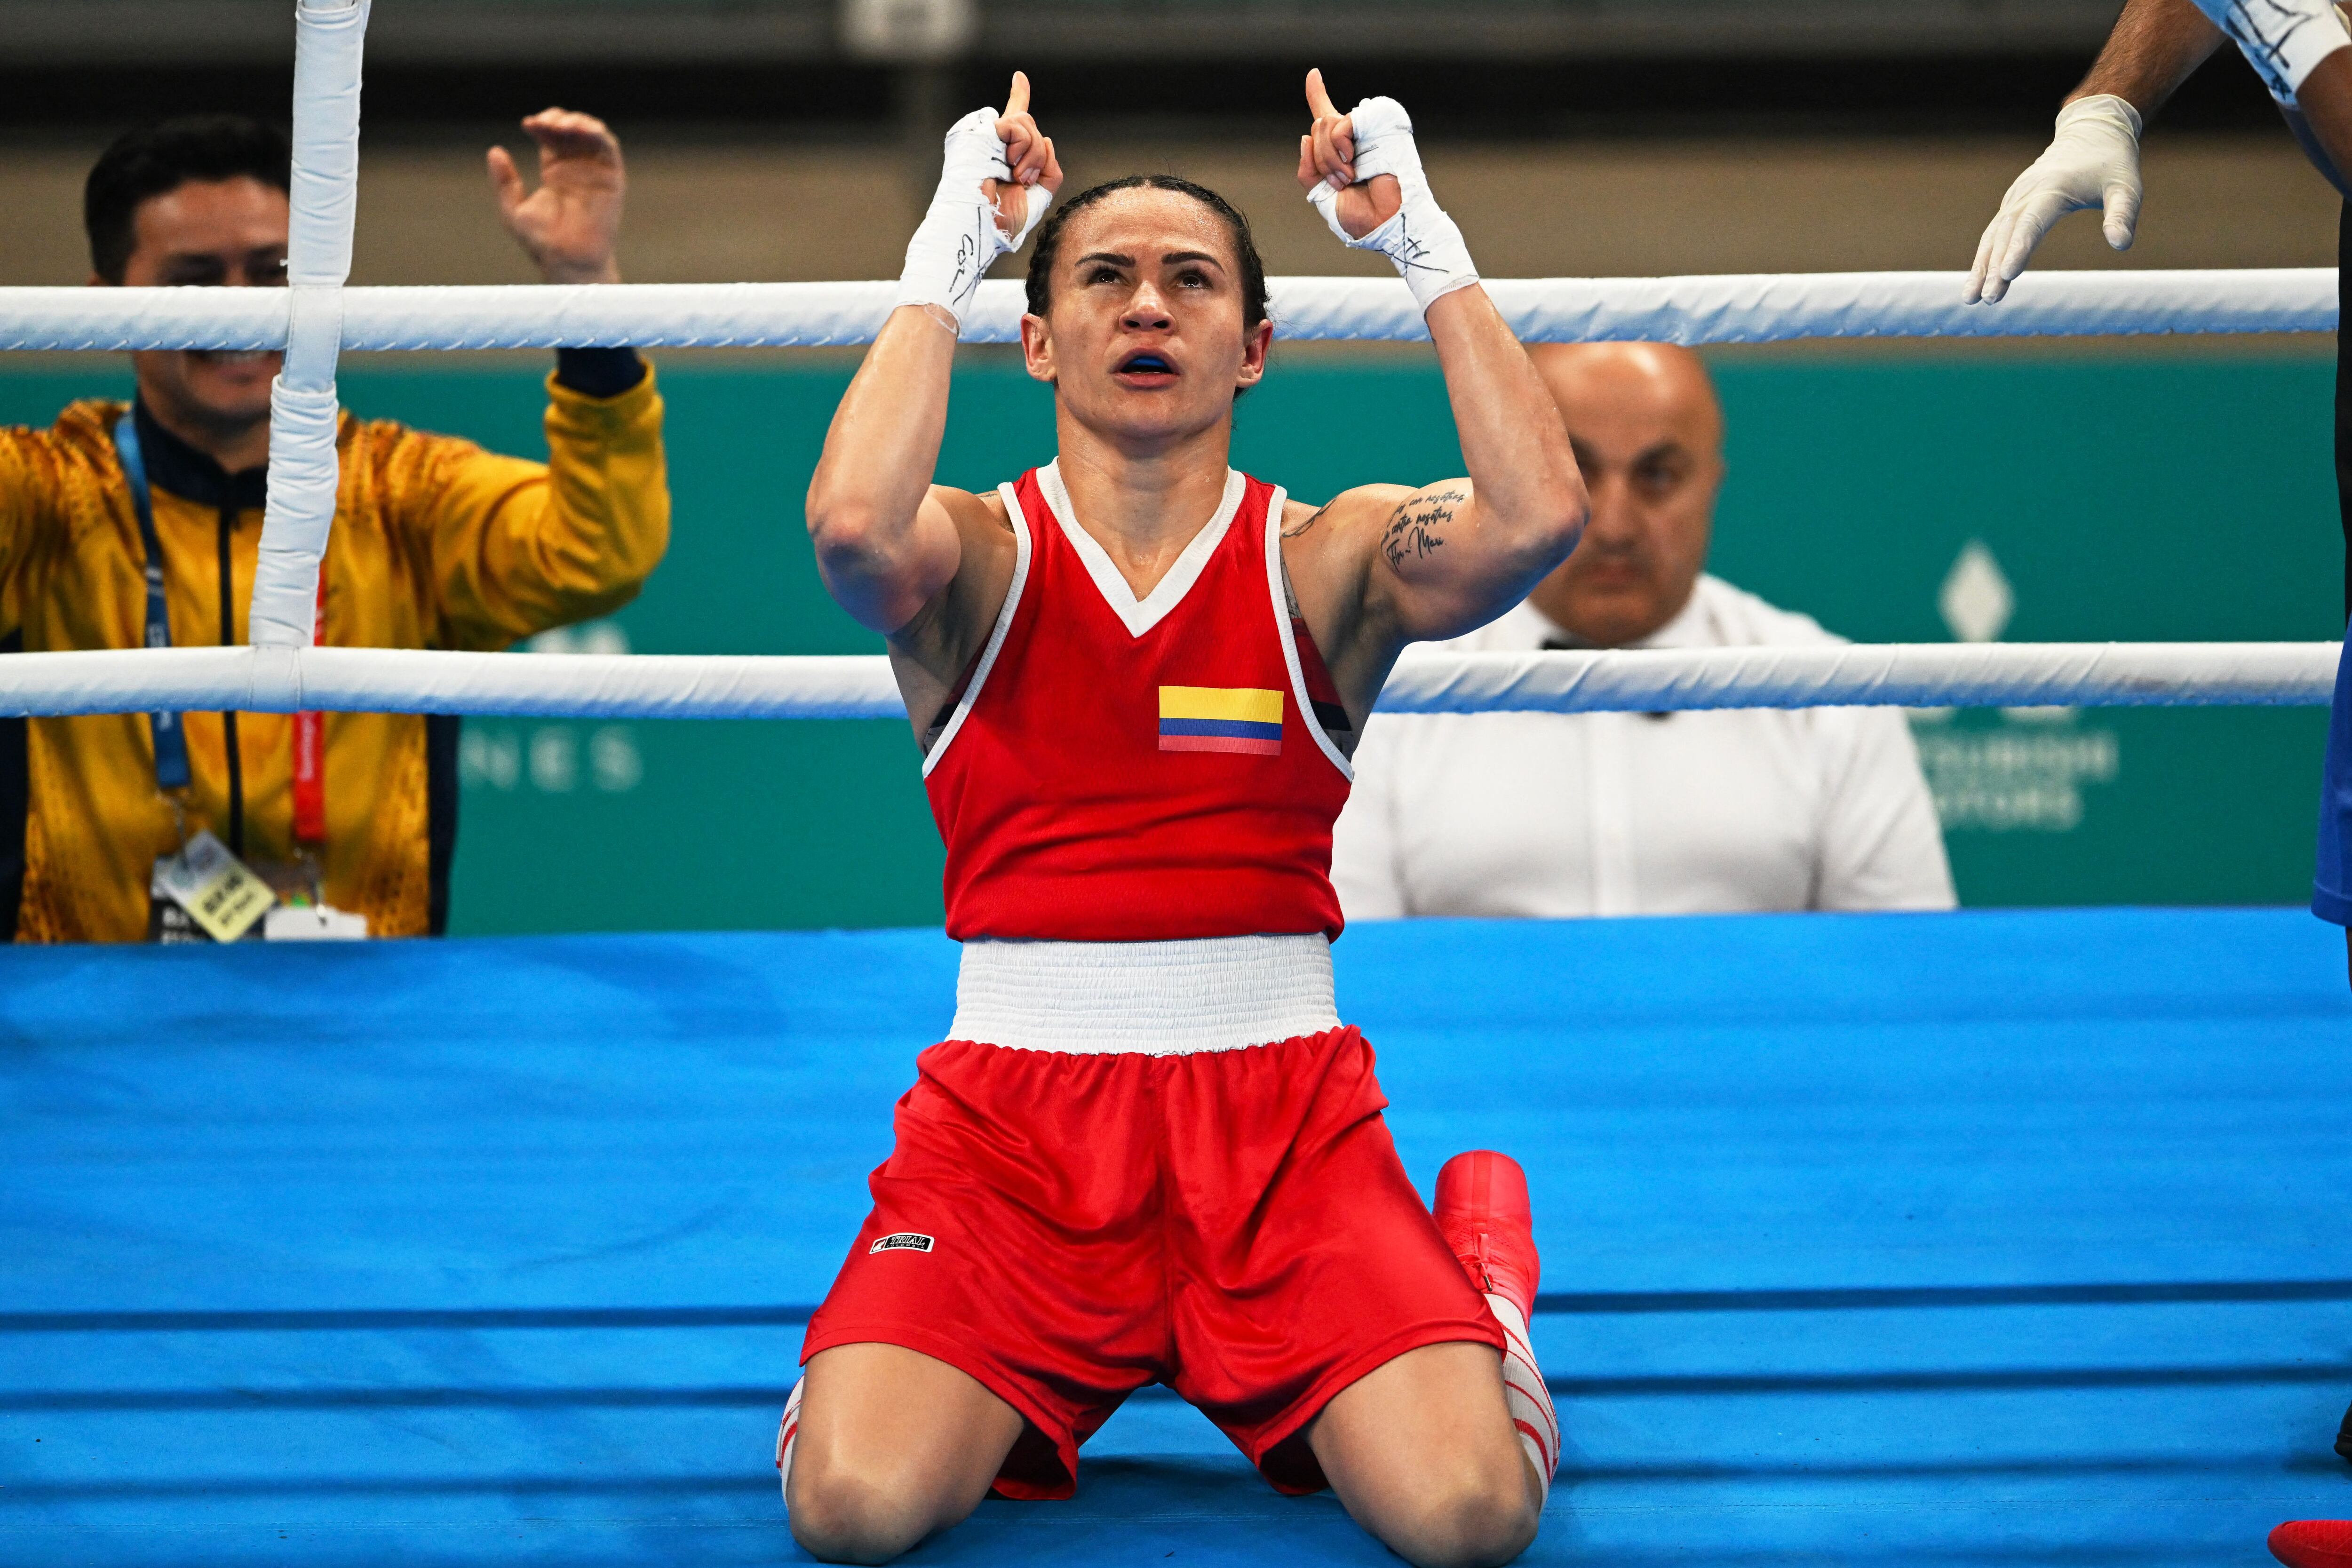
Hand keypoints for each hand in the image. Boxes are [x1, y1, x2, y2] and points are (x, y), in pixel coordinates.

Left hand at [489, 108, 625, 284]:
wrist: (568, 261)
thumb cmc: (542, 242)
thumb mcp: (512, 210)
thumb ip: (504, 182)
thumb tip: (494, 150)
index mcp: (555, 173)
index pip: (550, 139)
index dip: (541, 125)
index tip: (528, 125)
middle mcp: (577, 170)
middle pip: (570, 131)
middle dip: (558, 118)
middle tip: (545, 122)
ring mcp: (596, 173)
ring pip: (591, 134)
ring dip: (578, 121)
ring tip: (562, 123)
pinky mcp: (612, 179)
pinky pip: (609, 148)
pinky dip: (598, 132)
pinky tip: (582, 128)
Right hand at [985, 72, 1060, 243]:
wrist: (983, 226)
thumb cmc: (1004, 219)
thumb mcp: (1039, 194)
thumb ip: (1049, 168)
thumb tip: (1048, 138)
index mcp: (1001, 153)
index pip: (1013, 121)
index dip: (1018, 96)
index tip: (1019, 77)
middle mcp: (990, 141)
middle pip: (1029, 124)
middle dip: (1038, 154)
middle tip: (1024, 180)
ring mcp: (982, 133)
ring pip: (1027, 122)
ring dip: (1033, 154)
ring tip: (1017, 177)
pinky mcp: (978, 130)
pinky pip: (1016, 123)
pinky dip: (1023, 146)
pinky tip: (1010, 165)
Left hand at [1297, 68, 1398, 238]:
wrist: (1387, 223)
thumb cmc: (1362, 216)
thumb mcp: (1322, 196)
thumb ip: (1309, 170)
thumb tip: (1305, 137)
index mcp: (1344, 150)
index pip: (1326, 117)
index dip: (1317, 94)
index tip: (1313, 74)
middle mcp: (1357, 136)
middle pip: (1319, 125)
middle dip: (1320, 158)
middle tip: (1340, 182)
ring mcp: (1369, 128)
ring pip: (1325, 124)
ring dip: (1328, 157)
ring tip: (1348, 178)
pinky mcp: (1379, 122)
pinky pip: (1341, 123)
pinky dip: (1338, 145)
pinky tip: (1352, 162)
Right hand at [1965, 95, 2141, 304]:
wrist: (2091, 131)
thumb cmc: (2112, 163)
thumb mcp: (2127, 186)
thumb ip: (2123, 215)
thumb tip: (2121, 245)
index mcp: (2054, 188)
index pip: (2032, 222)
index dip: (2019, 248)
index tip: (2007, 274)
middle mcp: (2027, 193)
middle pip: (2006, 234)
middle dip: (1994, 267)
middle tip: (1991, 299)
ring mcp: (2015, 198)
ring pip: (1993, 236)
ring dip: (1980, 267)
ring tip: (1970, 299)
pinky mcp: (2012, 205)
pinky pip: (1993, 233)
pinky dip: (1983, 257)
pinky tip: (1977, 281)